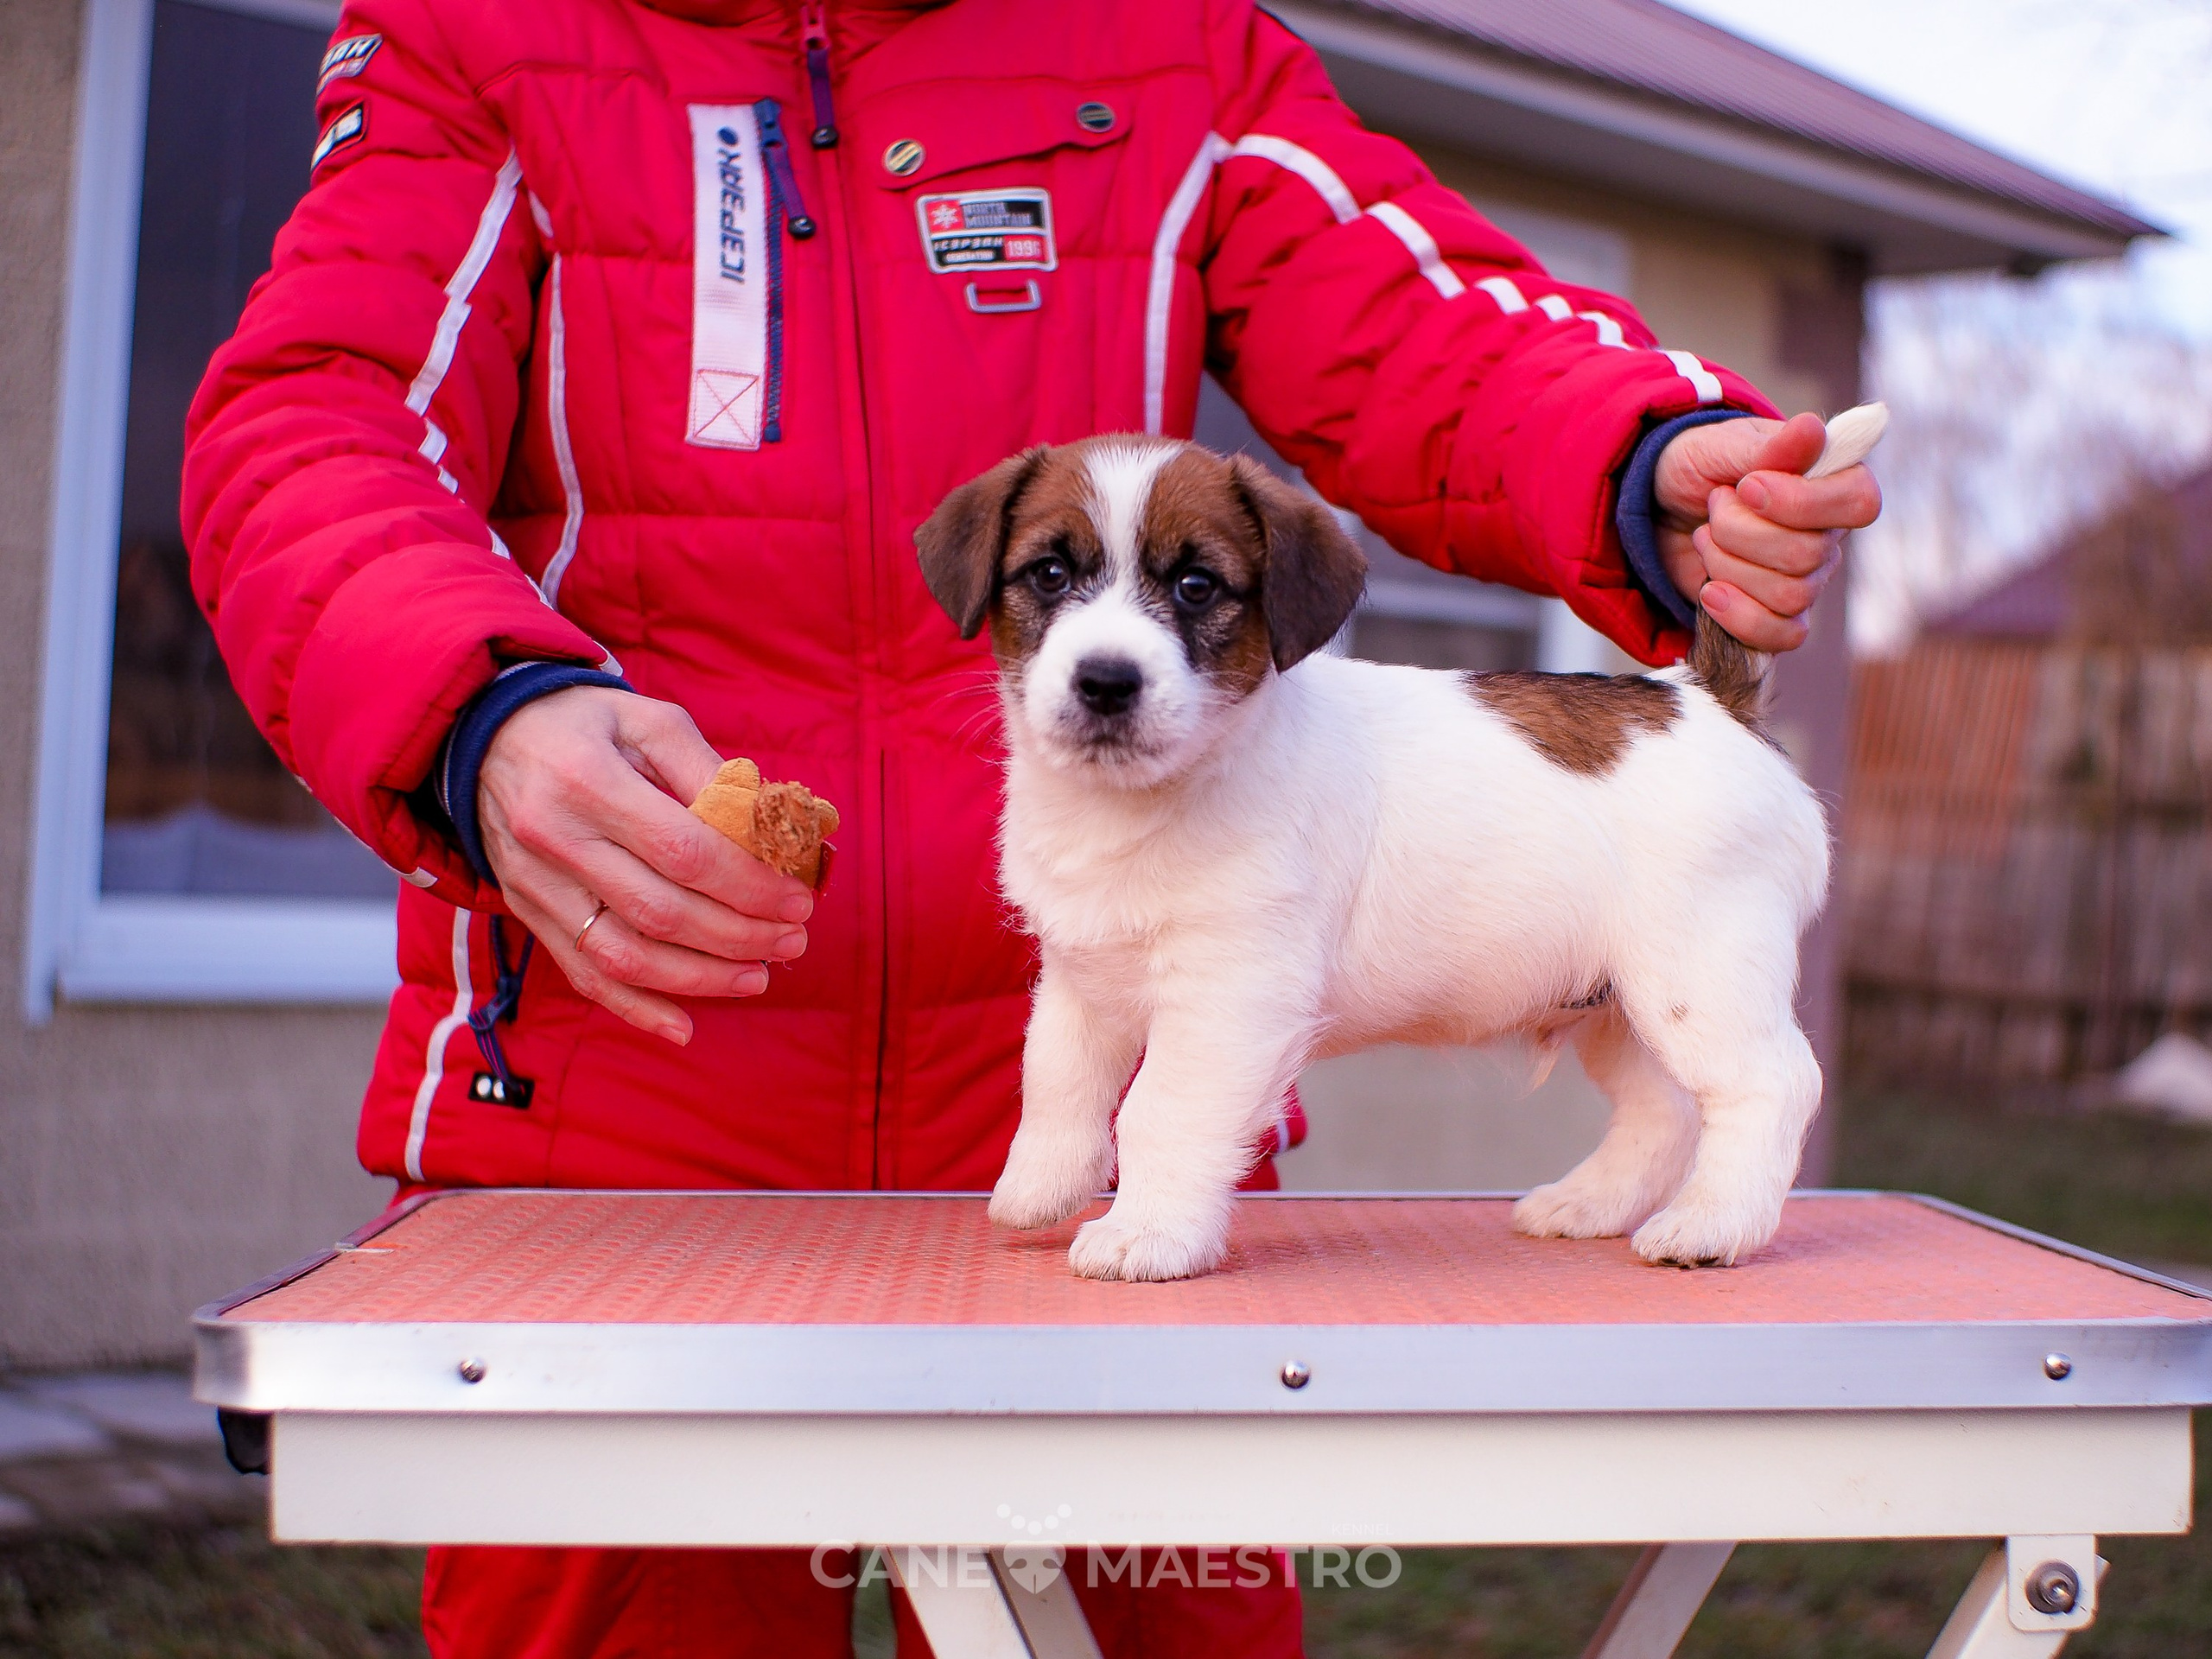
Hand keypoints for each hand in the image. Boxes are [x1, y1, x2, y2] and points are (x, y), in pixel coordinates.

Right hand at [476, 686, 814, 1044]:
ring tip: (759, 975)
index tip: (796, 898)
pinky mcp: (528, 914)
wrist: (484, 737)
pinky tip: (684, 1026)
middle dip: (739, 935)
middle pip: (661, 912)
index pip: (684, 852)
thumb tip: (773, 826)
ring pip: (624, 956)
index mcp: (587, 781)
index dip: (748, 884)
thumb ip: (708, 771)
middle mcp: (554, 840)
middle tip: (793, 939)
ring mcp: (535, 885)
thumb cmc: (585, 724)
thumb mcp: (648, 720)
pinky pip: (583, 975)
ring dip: (701, 979)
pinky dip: (635, 1009)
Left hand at [1653, 411, 1881, 650]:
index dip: (1802, 503)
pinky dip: (1739, 617)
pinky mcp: (1775, 615)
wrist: (1658, 507)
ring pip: (1788, 597)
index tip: (1748, 486)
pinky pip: (1782, 636)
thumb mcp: (1721, 445)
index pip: (1861, 502)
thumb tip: (1813, 429)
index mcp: (1831, 483)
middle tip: (1714, 507)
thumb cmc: (1699, 466)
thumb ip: (1768, 447)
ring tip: (1705, 537)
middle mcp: (1828, 535)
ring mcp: (1805, 580)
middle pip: (1807, 556)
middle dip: (1740, 532)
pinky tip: (1709, 591)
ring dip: (1728, 566)